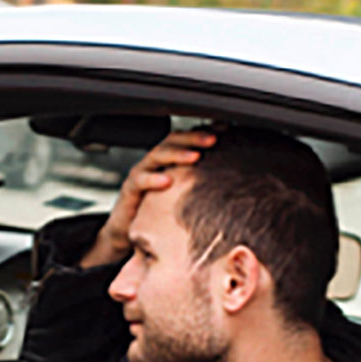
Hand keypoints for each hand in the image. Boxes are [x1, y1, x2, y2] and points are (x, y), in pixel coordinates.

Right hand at [80, 131, 215, 267]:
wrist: (127, 230)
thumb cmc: (158, 211)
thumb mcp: (181, 194)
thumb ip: (197, 183)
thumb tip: (232, 180)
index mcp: (167, 159)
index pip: (185, 139)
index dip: (203, 133)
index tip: (225, 131)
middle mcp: (153, 162)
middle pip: (172, 141)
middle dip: (193, 138)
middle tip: (213, 139)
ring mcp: (140, 173)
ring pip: (156, 155)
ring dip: (176, 154)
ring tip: (195, 157)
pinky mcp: (129, 189)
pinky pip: (140, 180)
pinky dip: (153, 178)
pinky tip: (167, 181)